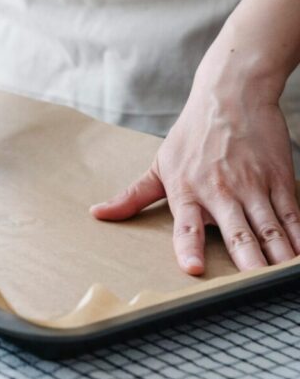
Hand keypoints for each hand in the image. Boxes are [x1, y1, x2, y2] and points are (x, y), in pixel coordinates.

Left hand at [91, 54, 299, 273]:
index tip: (194, 269)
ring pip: (269, 228)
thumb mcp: (158, 165)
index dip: (188, 247)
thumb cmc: (191, 134)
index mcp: (187, 191)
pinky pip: (292, 214)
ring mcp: (253, 187)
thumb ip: (131, 196)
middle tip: (253, 283)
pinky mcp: (279, 180)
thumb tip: (98, 214)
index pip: (185, 225)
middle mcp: (221, 192)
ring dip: (278, 255)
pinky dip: (299, 237)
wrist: (231, 95)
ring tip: (281, 275)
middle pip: (236, 232)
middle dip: (247, 261)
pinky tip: (299, 256)